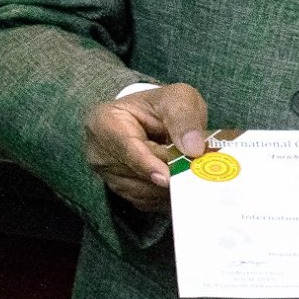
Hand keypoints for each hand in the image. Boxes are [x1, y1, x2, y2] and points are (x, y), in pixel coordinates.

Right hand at [83, 83, 208, 211]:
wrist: (151, 118)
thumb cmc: (161, 105)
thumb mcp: (177, 97)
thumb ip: (185, 118)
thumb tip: (193, 149)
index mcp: (104, 122)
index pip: (125, 147)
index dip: (147, 164)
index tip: (167, 177)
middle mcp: (99, 152)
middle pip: (136, 172)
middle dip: (169, 173)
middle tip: (198, 174)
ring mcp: (108, 175)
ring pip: (143, 191)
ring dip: (170, 186)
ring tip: (192, 173)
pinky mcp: (122, 191)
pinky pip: (146, 201)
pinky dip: (166, 195)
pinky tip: (182, 183)